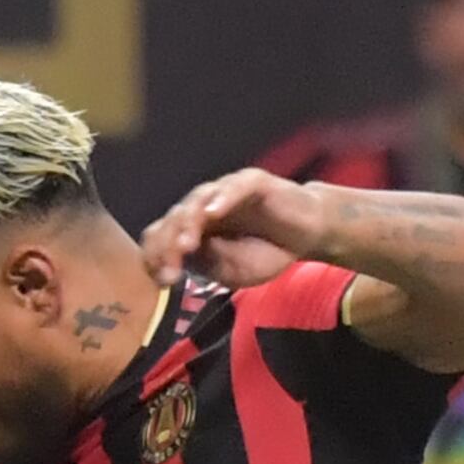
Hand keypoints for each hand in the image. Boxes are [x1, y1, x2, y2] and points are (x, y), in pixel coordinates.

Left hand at [139, 169, 334, 288]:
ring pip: (197, 200)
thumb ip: (209, 264)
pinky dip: (223, 199)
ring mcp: (226, 192)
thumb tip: (187, 255)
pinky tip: (213, 213)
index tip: (164, 281)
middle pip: (173, 219)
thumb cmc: (266, 253)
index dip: (157, 257)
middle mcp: (203, 207)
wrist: (306, 236)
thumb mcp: (233, 272)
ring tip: (186, 245)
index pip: (162, 236)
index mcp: (192, 229)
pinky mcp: (253, 182)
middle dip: (167, 246)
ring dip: (188, 224)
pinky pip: (234, 187)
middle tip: (171, 270)